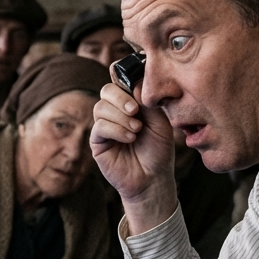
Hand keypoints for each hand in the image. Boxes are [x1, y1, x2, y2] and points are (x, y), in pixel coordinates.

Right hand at [90, 78, 178, 234]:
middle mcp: (115, 112)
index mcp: (131, 103)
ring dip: (120, 117)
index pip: (121, 82)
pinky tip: (129, 138)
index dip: (124, 79)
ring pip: (101, 107)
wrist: (153, 178)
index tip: (137, 89)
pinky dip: (116, 129)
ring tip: (136, 130)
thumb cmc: (159, 151)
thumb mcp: (160, 122)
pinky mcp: (98, 142)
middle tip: (135, 111)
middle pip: (107, 90)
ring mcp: (105, 126)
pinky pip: (100, 126)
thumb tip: (134, 84)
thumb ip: (148, 102)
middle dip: (120, 97)